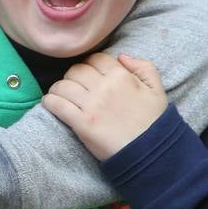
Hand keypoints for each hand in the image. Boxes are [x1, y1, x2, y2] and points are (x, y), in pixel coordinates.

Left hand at [42, 52, 166, 160]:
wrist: (151, 153)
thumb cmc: (154, 122)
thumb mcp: (157, 89)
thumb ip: (144, 67)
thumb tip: (121, 56)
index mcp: (121, 76)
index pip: (95, 58)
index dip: (90, 64)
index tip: (88, 74)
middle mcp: (104, 87)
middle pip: (76, 70)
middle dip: (73, 76)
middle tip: (74, 86)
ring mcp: (91, 105)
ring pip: (63, 85)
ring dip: (59, 88)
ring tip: (60, 94)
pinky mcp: (81, 123)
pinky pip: (57, 105)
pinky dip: (50, 101)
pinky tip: (50, 103)